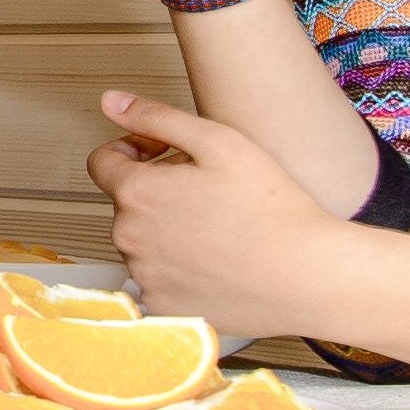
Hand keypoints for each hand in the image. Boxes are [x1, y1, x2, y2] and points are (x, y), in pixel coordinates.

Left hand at [86, 96, 347, 337]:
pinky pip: (159, 279)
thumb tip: (110, 101)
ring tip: (218, 226)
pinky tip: (217, 260)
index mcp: (136, 192)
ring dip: (167, 229)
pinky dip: (179, 268)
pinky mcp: (164, 308)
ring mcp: (144, 277)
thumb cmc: (270, 207)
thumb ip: (155, 117)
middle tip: (208, 188)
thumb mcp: (217, 140)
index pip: (103, 162)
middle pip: (127, 203)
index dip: (133, 148)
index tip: (165, 153)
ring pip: (143, 242)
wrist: (306, 276)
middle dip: (158, 189)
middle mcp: (128, 238)